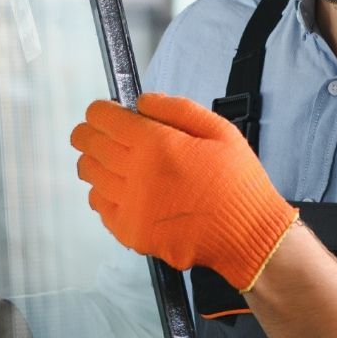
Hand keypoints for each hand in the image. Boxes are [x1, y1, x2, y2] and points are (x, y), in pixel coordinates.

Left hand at [69, 93, 298, 292]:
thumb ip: (176, 109)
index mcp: (156, 145)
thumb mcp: (220, 131)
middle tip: (101, 133)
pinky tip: (123, 190)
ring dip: (96, 162)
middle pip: (88, 144)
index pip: (102, 118)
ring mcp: (130, 206)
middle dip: (90, 132)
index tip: (105, 112)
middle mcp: (136, 174)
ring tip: (114, 161)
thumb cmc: (238, 183)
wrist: (248, 236)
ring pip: (90, 174)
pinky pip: (100, 206)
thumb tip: (142, 102)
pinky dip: (104, 194)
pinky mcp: (130, 233)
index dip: (100, 111)